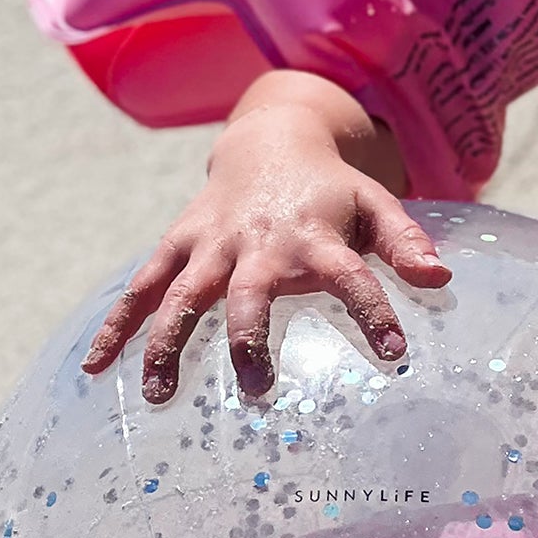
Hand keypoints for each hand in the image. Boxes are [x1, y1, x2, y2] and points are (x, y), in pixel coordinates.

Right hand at [83, 81, 449, 402]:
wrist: (271, 142)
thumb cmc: (332, 193)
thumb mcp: (375, 206)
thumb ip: (406, 242)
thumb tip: (441, 279)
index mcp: (316, 237)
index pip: (352, 278)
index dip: (373, 313)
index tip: (395, 354)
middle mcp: (259, 243)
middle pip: (249, 293)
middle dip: (249, 339)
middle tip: (257, 389)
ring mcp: (211, 244)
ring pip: (183, 295)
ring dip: (168, 343)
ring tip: (159, 395)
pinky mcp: (178, 245)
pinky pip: (141, 287)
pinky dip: (118, 325)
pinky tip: (97, 368)